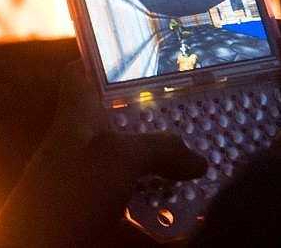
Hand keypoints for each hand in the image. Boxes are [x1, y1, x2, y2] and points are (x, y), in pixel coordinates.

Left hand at [0, 60, 206, 246]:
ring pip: (139, 172)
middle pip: (123, 123)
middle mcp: (85, 146)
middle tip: (204, 116)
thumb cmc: (66, 194)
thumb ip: (161, 149)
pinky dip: (169, 219)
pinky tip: (199, 217)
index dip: (103, 63)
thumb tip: (198, 160)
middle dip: (161, 124)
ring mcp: (94, 186)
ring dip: (172, 174)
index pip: (81, 75)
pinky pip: (143, 214)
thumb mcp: (118, 158)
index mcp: (78, 117)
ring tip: (214, 167)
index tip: (139, 60)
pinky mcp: (103, 221)